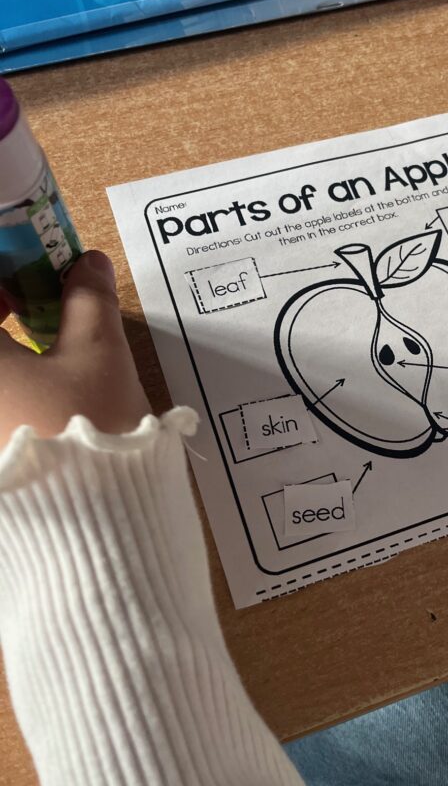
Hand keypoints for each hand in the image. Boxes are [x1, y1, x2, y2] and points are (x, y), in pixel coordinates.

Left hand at [0, 251, 149, 448]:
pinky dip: (12, 379)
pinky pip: (1, 398)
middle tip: (33, 298)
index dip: (7, 269)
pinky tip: (34, 380)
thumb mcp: (99, 355)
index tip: (26, 266)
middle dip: (5, 307)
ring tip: (39, 336)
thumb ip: (88, 301)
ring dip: (10, 344)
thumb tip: (88, 263)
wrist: (88, 521)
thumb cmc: (87, 428)